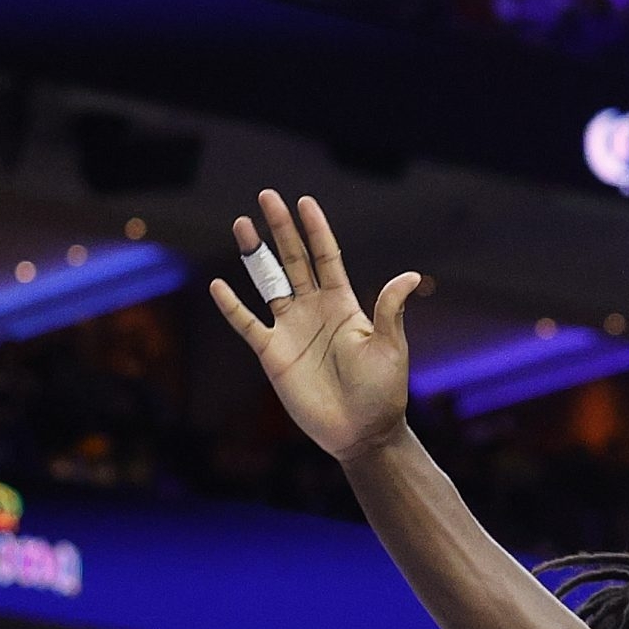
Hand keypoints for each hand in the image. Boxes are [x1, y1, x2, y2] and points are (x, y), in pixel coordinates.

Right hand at [209, 190, 421, 463]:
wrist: (361, 432)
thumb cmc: (383, 392)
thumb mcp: (390, 348)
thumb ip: (390, 310)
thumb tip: (410, 276)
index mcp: (343, 304)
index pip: (326, 256)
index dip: (315, 229)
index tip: (305, 201)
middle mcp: (314, 310)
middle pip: (294, 260)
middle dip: (281, 229)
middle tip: (266, 196)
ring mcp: (291, 329)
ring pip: (268, 283)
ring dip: (254, 254)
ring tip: (242, 224)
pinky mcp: (272, 354)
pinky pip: (248, 324)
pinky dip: (232, 306)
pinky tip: (218, 284)